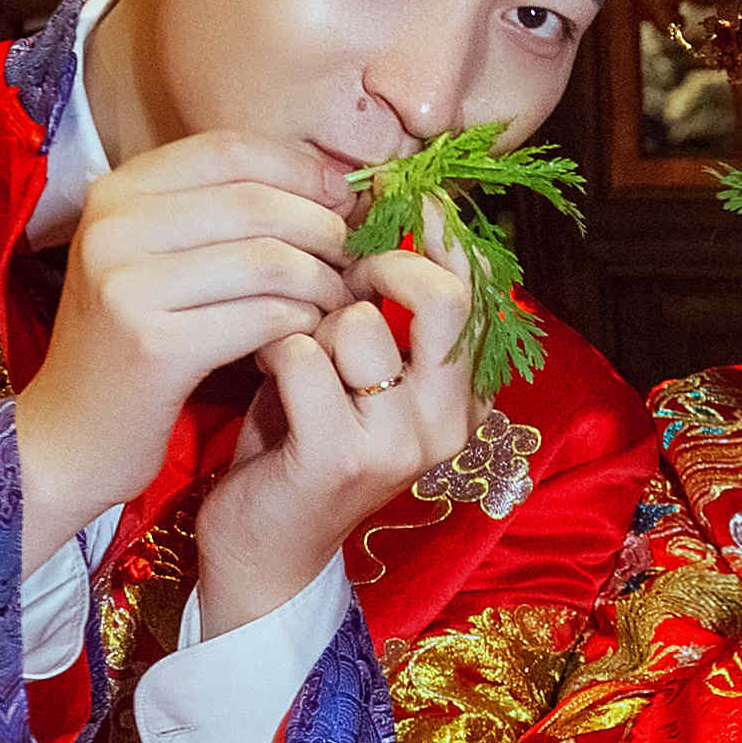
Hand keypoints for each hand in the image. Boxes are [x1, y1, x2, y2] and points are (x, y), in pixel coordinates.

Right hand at [19, 131, 357, 540]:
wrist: (70, 436)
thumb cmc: (131, 342)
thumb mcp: (154, 257)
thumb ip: (220, 212)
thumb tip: (331, 184)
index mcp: (115, 192)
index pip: (230, 149)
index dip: (301, 169)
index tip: (342, 200)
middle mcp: (113, 227)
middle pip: (256, 201)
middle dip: (322, 227)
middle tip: (351, 258)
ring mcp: (128, 286)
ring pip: (268, 259)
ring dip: (321, 280)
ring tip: (336, 300)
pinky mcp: (155, 346)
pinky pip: (264, 316)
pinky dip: (302, 322)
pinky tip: (307, 334)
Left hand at [194, 219, 475, 624]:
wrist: (263, 548)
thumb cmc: (302, 440)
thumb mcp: (354, 368)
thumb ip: (379, 307)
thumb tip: (376, 205)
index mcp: (467, 395)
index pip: (481, 287)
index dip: (439, 230)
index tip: (398, 194)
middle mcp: (451, 420)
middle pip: (446, 297)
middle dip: (380, 263)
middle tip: (336, 275)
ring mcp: (402, 444)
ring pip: (360, 324)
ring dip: (309, 320)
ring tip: (289, 347)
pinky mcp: (342, 458)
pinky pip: (304, 357)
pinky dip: (273, 349)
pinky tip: (260, 368)